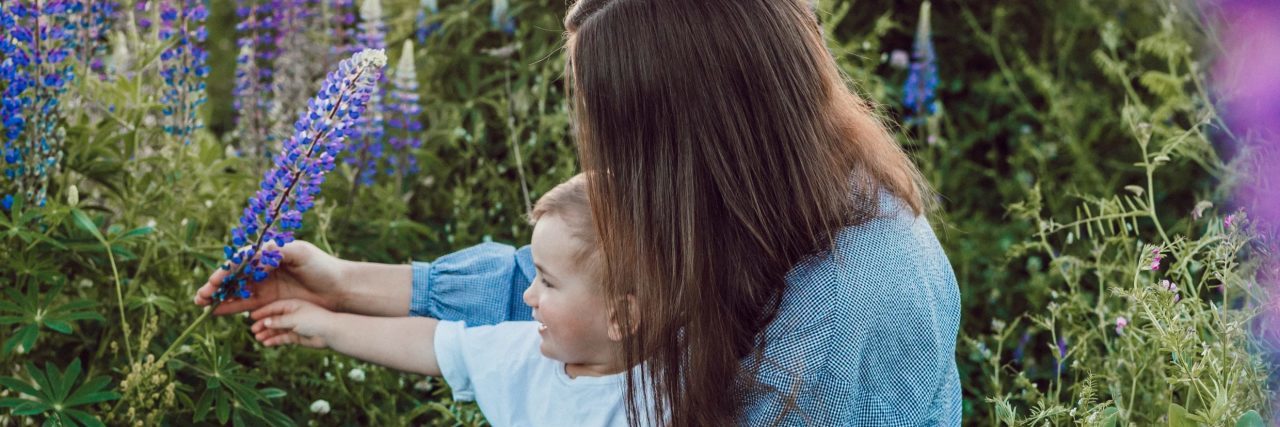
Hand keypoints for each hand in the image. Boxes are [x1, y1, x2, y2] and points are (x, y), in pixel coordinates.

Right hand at [194, 240, 347, 315]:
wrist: (339, 290)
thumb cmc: (322, 267)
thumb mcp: (301, 253)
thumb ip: (277, 251)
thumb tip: (255, 252)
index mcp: (268, 254)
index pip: (241, 261)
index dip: (226, 271)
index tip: (214, 281)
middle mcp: (263, 269)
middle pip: (233, 276)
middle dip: (215, 285)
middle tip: (200, 295)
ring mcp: (265, 285)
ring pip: (235, 291)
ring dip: (218, 297)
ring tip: (201, 303)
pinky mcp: (269, 302)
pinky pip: (245, 305)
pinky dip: (230, 308)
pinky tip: (215, 311)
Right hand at [250, 299, 335, 347]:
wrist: (331, 333)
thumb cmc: (314, 321)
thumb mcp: (294, 319)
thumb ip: (278, 321)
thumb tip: (264, 322)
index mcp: (293, 305)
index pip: (274, 307)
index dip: (263, 311)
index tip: (251, 317)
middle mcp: (293, 314)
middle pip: (274, 318)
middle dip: (263, 324)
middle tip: (253, 330)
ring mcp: (295, 325)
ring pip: (277, 329)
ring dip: (268, 333)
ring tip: (258, 338)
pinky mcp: (297, 336)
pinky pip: (283, 338)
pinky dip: (275, 340)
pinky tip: (266, 343)